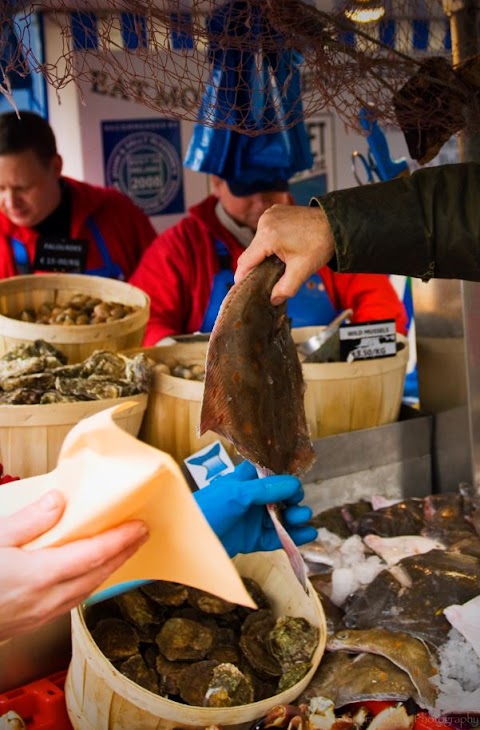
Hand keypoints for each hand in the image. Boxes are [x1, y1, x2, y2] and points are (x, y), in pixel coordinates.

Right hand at [0, 490, 148, 641]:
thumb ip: (28, 521)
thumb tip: (58, 502)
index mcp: (38, 575)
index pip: (93, 555)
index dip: (121, 540)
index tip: (140, 526)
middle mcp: (44, 599)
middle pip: (97, 575)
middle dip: (123, 554)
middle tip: (140, 534)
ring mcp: (38, 614)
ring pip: (86, 591)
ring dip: (108, 570)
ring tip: (121, 551)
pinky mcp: (29, 622)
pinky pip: (70, 601)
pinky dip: (88, 583)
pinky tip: (87, 574)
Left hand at [193, 461, 316, 556]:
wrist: (184, 543)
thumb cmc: (205, 510)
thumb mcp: (235, 494)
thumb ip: (265, 488)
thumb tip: (293, 483)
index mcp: (244, 480)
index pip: (270, 474)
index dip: (285, 478)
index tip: (295, 485)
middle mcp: (250, 498)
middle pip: (280, 497)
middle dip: (293, 500)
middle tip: (297, 506)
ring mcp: (251, 520)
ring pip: (281, 517)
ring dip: (295, 518)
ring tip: (303, 519)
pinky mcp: (252, 540)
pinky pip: (277, 537)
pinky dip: (292, 537)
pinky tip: (307, 536)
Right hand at [235, 204, 334, 303]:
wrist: (335, 224)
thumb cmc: (320, 244)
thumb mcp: (302, 270)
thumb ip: (285, 288)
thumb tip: (273, 300)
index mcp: (268, 236)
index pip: (245, 261)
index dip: (243, 277)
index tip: (244, 289)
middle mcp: (264, 222)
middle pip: (251, 252)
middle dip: (256, 267)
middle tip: (266, 280)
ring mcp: (269, 214)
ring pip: (258, 243)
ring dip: (264, 255)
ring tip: (279, 263)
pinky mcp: (274, 212)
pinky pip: (265, 232)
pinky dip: (270, 242)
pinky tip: (284, 248)